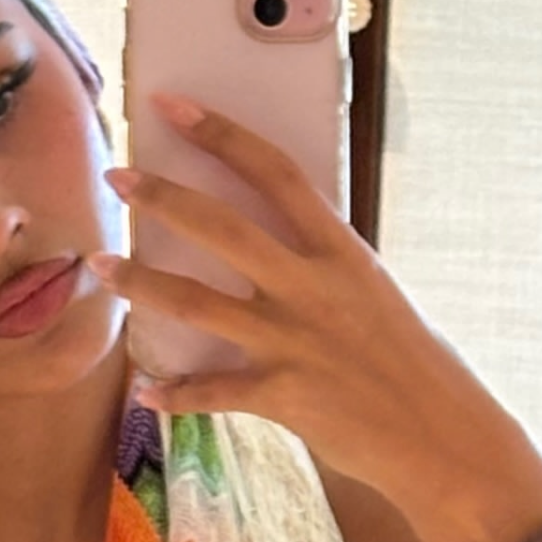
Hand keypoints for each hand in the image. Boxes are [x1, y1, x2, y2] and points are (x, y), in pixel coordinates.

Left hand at [85, 95, 519, 514]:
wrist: (442, 436)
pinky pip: (211, 391)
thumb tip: (270, 240)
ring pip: (197, 303)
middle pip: (223, 227)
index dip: (221, 134)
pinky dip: (174, 394)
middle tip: (116, 176)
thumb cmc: (408, 360)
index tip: (171, 105)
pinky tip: (143, 391)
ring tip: (100, 267)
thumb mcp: (371, 293)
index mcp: (341, 251)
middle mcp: (313, 287)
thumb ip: (320, 265)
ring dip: (141, 284)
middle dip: (163, 197)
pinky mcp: (283, 396)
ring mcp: (294, 341)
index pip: (275, 173)